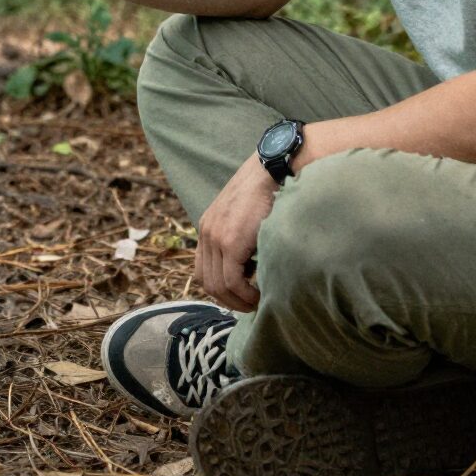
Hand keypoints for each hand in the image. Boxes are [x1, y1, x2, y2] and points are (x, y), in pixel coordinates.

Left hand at [195, 150, 277, 312]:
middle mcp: (206, 232)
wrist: (271, 169)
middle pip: (207, 281)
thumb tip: (250, 269)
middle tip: (250, 306)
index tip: (241, 296)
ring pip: (218, 285)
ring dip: (237, 301)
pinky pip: (231, 281)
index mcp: (208, 226)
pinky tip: (258, 295)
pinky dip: (244, 294)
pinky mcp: (229, 242)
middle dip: (229, 300)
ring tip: (256, 302)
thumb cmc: (267, 190)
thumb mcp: (245, 216)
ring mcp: (215, 237)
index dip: (221, 289)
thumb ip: (240, 237)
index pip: (204, 270)